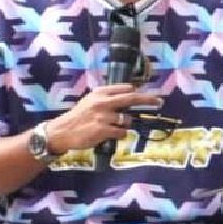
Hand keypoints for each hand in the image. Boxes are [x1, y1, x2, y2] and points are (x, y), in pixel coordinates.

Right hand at [41, 84, 164, 153]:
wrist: (62, 131)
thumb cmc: (78, 117)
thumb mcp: (90, 101)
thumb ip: (107, 98)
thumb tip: (130, 94)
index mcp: (100, 93)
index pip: (125, 89)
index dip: (137, 92)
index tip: (148, 95)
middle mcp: (102, 102)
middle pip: (132, 98)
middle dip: (148, 100)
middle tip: (160, 102)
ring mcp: (103, 116)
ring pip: (127, 120)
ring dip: (124, 125)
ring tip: (110, 127)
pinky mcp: (103, 130)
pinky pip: (122, 132)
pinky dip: (119, 134)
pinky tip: (108, 134)